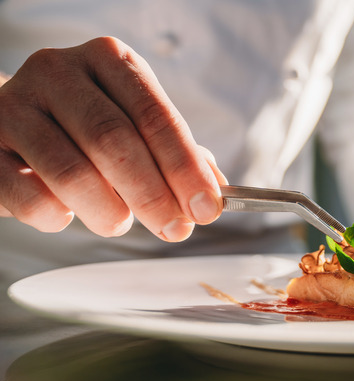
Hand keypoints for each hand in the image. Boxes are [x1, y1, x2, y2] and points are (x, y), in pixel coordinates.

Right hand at [0, 37, 225, 241]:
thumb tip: (215, 192)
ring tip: (120, 223)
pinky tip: (68, 216)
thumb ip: (177, 154)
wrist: (14, 123)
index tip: (206, 208)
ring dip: (108, 210)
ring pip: (71, 170)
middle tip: (174, 228)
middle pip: (115, 141)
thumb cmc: (86, 127)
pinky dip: (57, 216)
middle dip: (153, 194)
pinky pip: (26, 194)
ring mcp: (15, 106)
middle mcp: (59, 72)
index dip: (184, 167)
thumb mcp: (135, 124)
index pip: (155, 115)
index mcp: (109, 60)